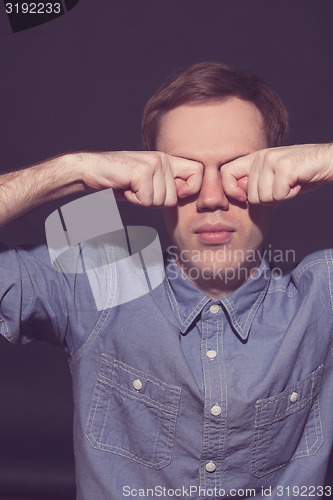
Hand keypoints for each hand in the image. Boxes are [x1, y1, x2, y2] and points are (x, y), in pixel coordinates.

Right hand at [77, 151, 202, 206]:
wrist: (91, 170)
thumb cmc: (120, 180)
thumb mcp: (148, 183)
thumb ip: (168, 187)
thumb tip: (187, 196)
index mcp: (168, 160)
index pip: (199, 172)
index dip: (190, 189)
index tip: (172, 193)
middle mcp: (163, 158)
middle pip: (174, 198)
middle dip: (155, 202)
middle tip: (139, 190)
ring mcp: (153, 163)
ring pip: (161, 201)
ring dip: (143, 201)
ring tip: (131, 187)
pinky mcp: (142, 171)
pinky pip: (147, 199)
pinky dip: (134, 200)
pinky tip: (126, 187)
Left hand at [221, 144, 332, 204]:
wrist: (326, 162)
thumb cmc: (299, 174)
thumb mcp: (273, 180)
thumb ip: (255, 187)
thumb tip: (240, 198)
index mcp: (253, 159)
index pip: (225, 173)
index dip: (230, 190)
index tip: (243, 198)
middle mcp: (260, 157)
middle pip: (250, 196)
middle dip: (267, 200)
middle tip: (282, 188)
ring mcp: (272, 160)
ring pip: (264, 197)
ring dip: (280, 197)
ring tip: (290, 184)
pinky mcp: (285, 166)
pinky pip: (278, 195)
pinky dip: (290, 195)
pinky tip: (297, 183)